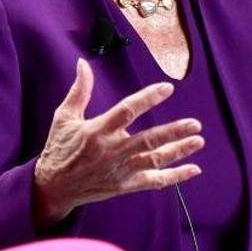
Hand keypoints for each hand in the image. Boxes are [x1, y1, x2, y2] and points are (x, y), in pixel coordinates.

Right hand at [32, 58, 204, 227]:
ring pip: (155, 160)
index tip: (167, 88)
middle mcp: (112, 151)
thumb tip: (83, 63)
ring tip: (198, 140)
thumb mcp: (64, 117)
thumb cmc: (60, 148)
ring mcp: (120, 170)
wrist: (53, 187)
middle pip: (148, 140)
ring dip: (178, 151)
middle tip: (195, 124)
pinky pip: (154, 181)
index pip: (127, 111)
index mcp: (98, 131)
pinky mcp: (125, 186)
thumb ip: (79, 90)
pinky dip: (175, 177)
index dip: (148, 98)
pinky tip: (194, 169)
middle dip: (173, 132)